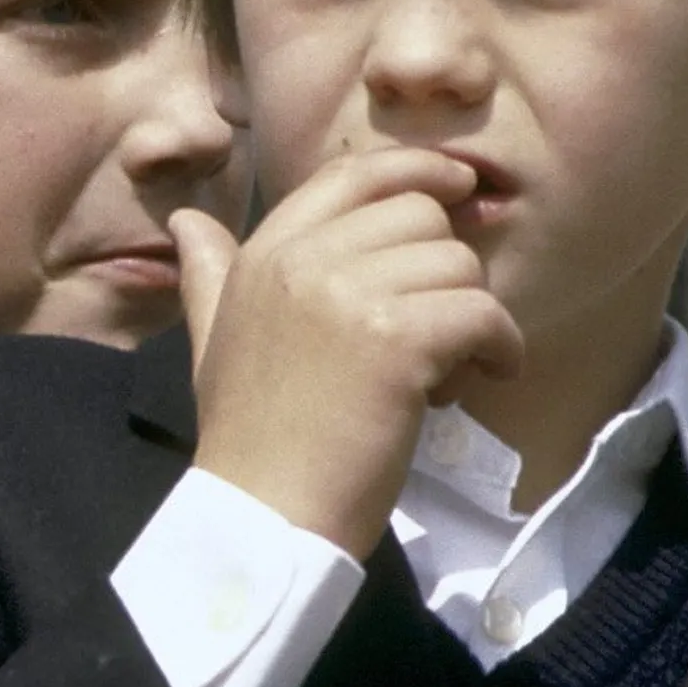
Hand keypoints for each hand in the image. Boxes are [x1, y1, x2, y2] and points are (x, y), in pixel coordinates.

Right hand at [174, 145, 520, 554]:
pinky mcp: (398, 339)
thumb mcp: (212, 341)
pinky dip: (501, 347)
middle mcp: (303, 259)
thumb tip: (187, 220)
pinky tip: (484, 378)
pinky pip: (483, 311)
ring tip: (441, 374)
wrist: (261, 515)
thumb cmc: (246, 440)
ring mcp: (349, 294)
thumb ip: (209, 276)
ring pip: (458, 265)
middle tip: (431, 333)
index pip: (353, 174)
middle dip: (444, 270)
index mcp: (263, 253)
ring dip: (471, 317)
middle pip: (419, 217)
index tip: (457, 189)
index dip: (415, 171)